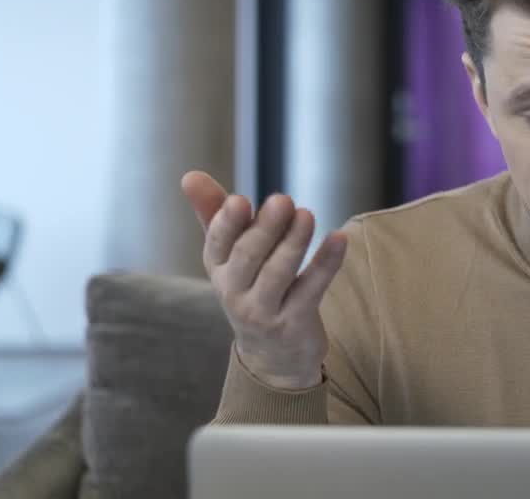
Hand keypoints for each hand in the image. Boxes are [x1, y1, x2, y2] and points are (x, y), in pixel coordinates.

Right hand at [181, 171, 345, 389]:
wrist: (274, 354)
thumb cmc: (251, 286)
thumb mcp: (230, 253)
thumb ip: (214, 213)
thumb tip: (189, 175)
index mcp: (219, 269)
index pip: (217, 244)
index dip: (226, 224)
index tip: (240, 201)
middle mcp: (235, 292)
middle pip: (248, 258)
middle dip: (265, 229)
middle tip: (283, 200)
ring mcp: (264, 311)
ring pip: (278, 274)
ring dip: (294, 243)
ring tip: (307, 214)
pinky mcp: (295, 323)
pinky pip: (311, 290)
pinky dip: (326, 263)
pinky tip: (339, 238)